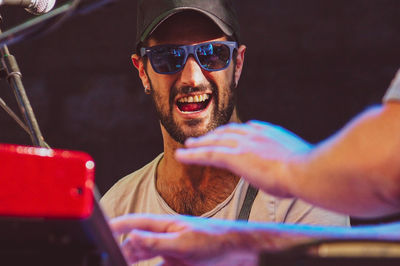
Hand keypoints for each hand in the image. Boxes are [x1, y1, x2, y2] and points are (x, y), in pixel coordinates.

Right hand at [110, 214, 257, 265]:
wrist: (239, 252)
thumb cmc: (216, 239)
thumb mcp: (183, 243)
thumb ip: (156, 242)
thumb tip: (132, 237)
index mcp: (167, 225)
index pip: (137, 223)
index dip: (120, 225)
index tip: (104, 228)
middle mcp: (167, 237)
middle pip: (138, 244)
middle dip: (125, 251)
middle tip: (114, 257)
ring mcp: (173, 252)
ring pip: (147, 259)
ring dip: (136, 261)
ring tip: (124, 262)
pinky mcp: (180, 265)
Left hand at [175, 120, 312, 196]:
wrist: (307, 171)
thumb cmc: (309, 171)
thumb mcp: (300, 161)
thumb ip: (289, 159)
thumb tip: (291, 164)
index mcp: (269, 133)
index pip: (247, 129)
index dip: (234, 132)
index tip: (227, 133)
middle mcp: (254, 135)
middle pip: (227, 133)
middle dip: (213, 135)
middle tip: (202, 139)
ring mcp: (243, 145)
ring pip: (214, 142)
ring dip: (199, 144)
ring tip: (187, 146)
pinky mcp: (235, 157)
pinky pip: (208, 155)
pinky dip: (193, 154)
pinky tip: (182, 155)